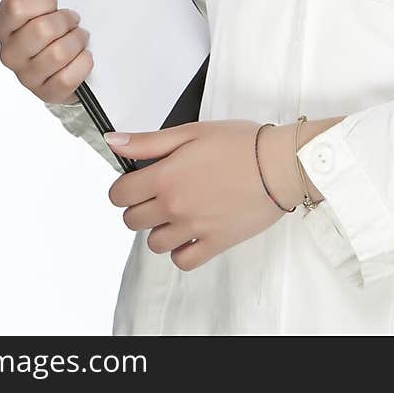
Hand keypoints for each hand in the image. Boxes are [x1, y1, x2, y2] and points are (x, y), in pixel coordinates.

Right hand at [0, 0, 91, 103]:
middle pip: (41, 30)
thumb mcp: (31, 4)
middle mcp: (9, 53)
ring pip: (58, 53)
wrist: (62, 64)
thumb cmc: (47, 28)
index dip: (42, 1)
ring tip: (78, 38)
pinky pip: (68, 77)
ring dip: (77, 41)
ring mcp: (26, 76)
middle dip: (66, 20)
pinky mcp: (47, 93)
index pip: (15, 6)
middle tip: (72, 20)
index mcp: (2, 26)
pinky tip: (82, 57)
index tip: (52, 2)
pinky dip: (83, 63)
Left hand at [106, 120, 288, 271]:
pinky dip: (180, 251)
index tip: (137, 181)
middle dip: (140, 206)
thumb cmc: (241, 143)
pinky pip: (183, 261)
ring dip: (159, 229)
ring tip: (177, 212)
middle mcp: (175, 207)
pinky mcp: (215, 244)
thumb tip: (114, 141)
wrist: (279, 164)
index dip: (124, 187)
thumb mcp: (191, 132)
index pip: (119, 194)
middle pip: (133, 220)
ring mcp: (194, 228)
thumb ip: (148, 141)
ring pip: (154, 244)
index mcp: (166, 177)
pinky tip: (190, 233)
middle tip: (159, 193)